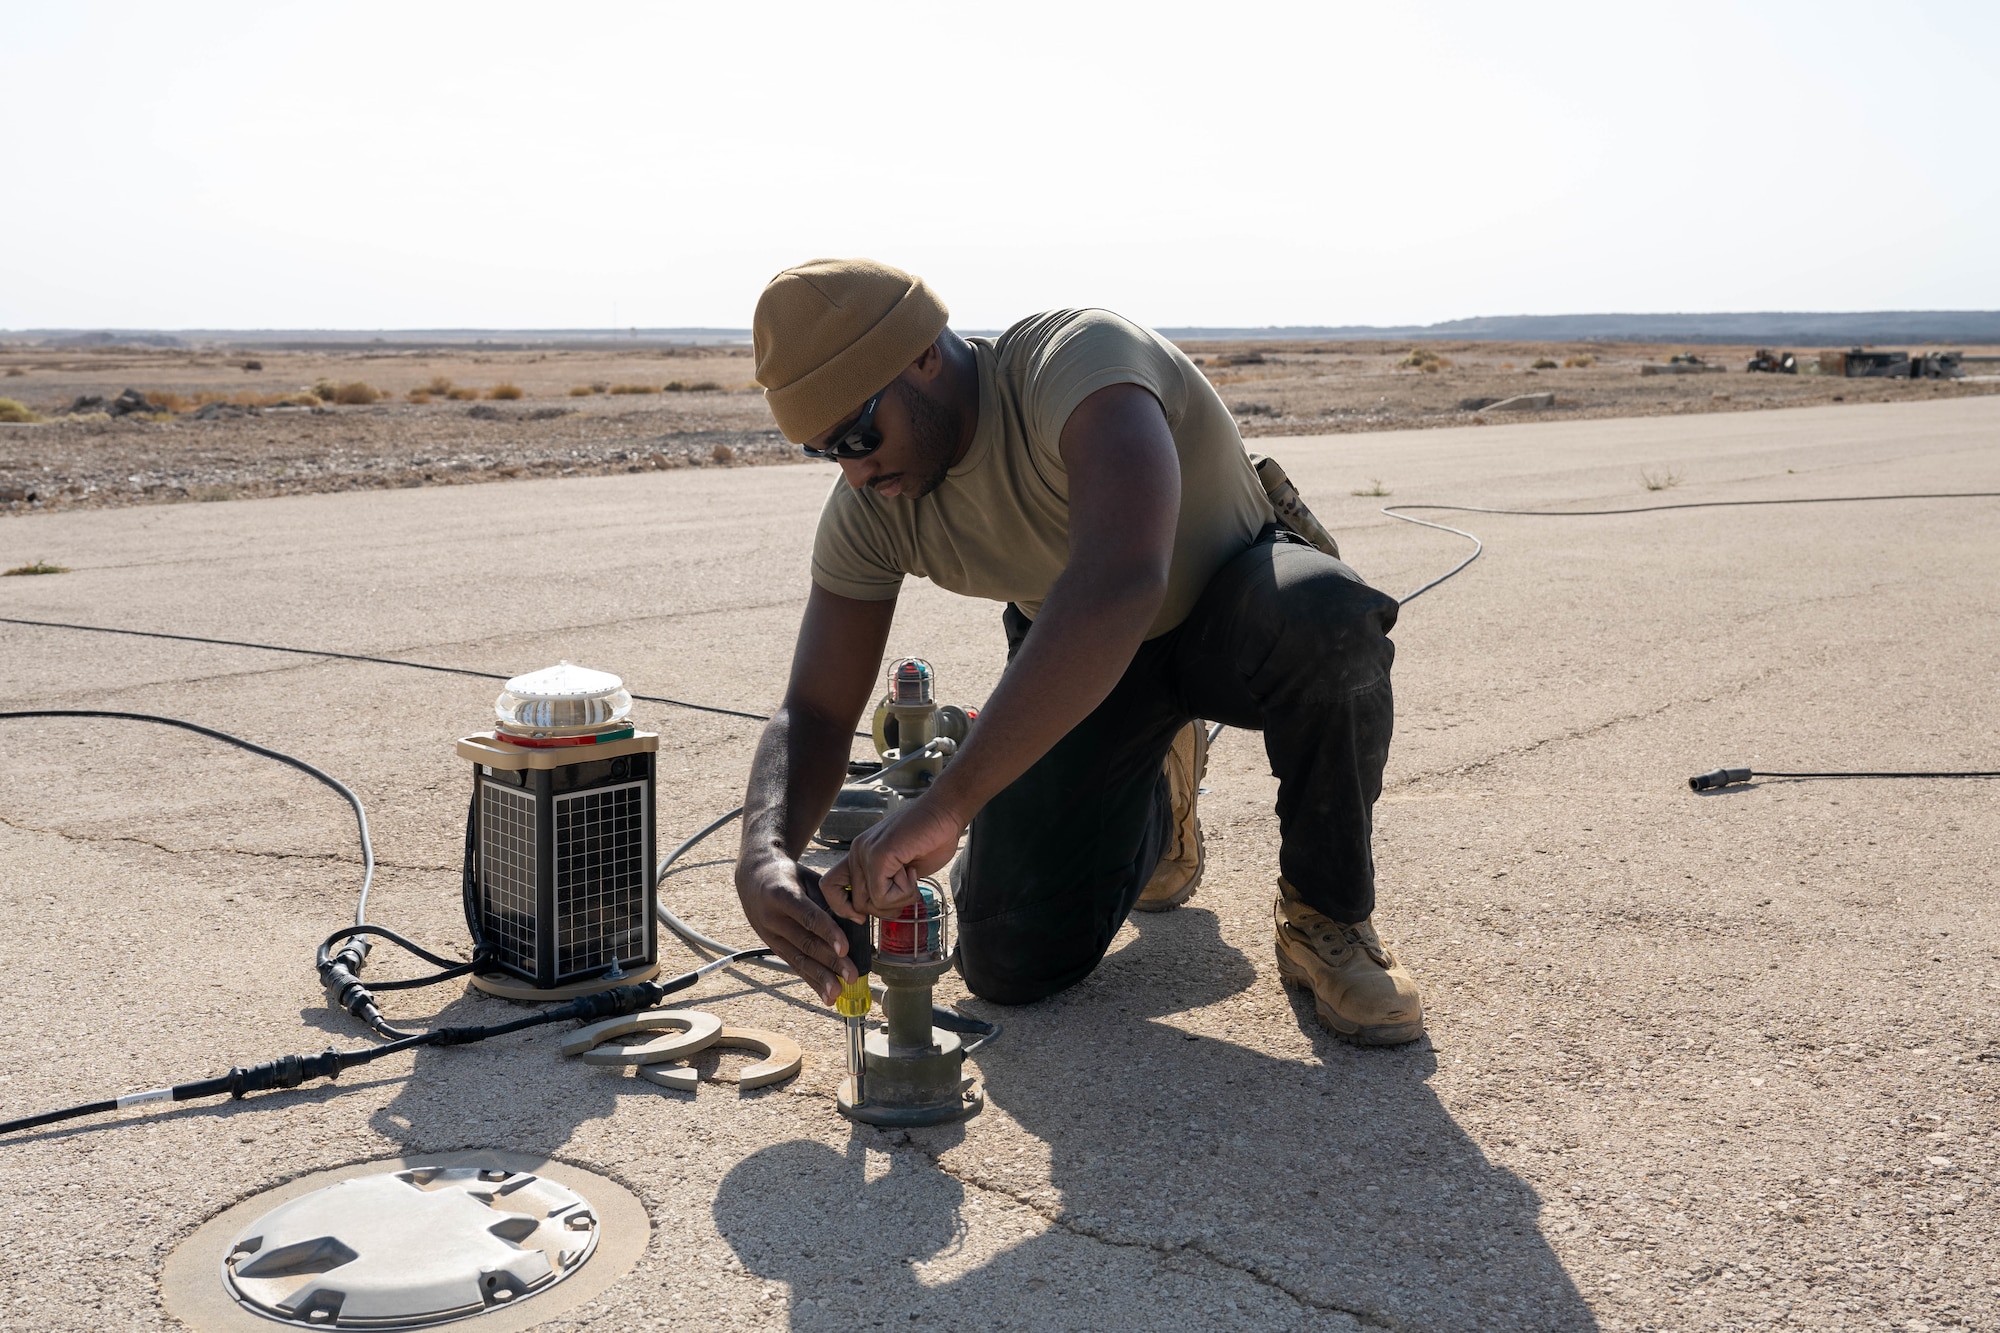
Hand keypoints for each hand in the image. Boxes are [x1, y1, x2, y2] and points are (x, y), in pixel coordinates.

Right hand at [734, 855, 857, 1004]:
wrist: (753, 878)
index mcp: (781, 894)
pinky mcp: (773, 947)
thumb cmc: (787, 876)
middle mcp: (773, 918)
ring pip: (798, 959)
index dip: (827, 933)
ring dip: (820, 979)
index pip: (808, 917)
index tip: (845, 948)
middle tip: (851, 976)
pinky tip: (826, 995)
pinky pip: (794, 966)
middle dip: (830, 962)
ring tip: (837, 993)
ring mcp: (770, 936)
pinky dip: (812, 981)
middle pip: (805, 943)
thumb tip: (857, 920)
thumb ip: (829, 898)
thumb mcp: (807, 877)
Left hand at [820, 793, 966, 921]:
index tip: (865, 915)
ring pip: (869, 903)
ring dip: (898, 899)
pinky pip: (882, 895)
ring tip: (911, 876)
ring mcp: (865, 852)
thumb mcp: (903, 871)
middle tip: (908, 891)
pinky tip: (912, 872)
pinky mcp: (879, 854)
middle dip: (886, 908)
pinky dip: (903, 892)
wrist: (946, 811)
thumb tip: (881, 909)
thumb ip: (887, 886)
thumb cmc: (931, 839)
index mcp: (859, 855)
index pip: (830, 886)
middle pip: (856, 904)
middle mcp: (857, 853)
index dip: (843, 908)